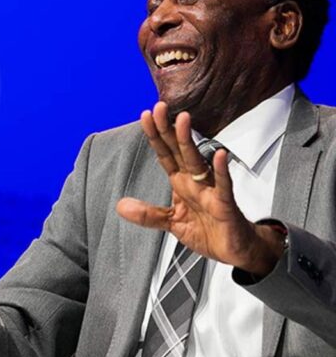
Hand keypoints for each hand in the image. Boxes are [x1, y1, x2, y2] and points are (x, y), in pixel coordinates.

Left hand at [116, 102, 283, 275]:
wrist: (234, 249)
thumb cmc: (208, 230)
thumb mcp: (172, 223)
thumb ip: (148, 214)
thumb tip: (121, 206)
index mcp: (181, 183)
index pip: (165, 154)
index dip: (155, 136)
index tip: (146, 115)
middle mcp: (195, 182)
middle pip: (178, 150)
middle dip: (168, 129)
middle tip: (159, 107)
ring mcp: (210, 190)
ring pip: (197, 161)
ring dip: (189, 141)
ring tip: (182, 121)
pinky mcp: (225, 204)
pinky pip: (224, 186)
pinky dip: (221, 172)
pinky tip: (218, 157)